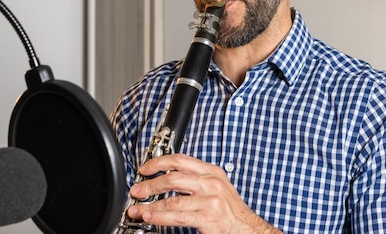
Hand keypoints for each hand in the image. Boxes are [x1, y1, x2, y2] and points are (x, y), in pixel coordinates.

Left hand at [126, 153, 282, 233]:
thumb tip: (167, 179)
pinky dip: (159, 216)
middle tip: (136, 189)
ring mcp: (210, 200)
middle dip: (149, 184)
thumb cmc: (231, 212)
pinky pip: (177, 215)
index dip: (158, 162)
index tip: (144, 169)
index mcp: (212, 171)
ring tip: (137, 209)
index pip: (180, 159)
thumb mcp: (217, 188)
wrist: (248, 230)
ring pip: (171, 198)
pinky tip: (150, 216)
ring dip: (150, 204)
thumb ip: (196, 180)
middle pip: (172, 177)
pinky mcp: (208, 217)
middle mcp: (211, 182)